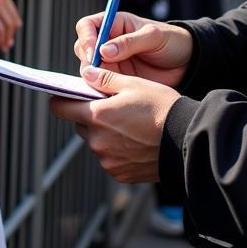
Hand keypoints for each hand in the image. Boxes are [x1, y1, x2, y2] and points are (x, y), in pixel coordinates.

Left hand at [50, 68, 179, 182]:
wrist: (186, 141)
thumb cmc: (161, 108)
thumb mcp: (134, 84)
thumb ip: (105, 79)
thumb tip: (85, 73)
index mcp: (97, 116)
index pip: (60, 108)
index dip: (61, 100)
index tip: (67, 96)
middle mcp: (97, 141)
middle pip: (80, 125)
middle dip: (91, 115)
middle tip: (113, 107)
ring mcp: (107, 160)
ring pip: (96, 142)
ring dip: (105, 134)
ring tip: (131, 125)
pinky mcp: (119, 174)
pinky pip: (110, 158)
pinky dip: (117, 150)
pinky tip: (136, 142)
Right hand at [74, 10, 191, 88]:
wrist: (187, 63)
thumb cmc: (172, 42)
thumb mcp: (154, 37)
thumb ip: (130, 42)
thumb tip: (104, 51)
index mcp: (115, 24)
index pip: (88, 26)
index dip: (86, 37)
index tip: (94, 52)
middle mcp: (108, 42)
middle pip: (83, 48)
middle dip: (86, 59)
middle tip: (96, 71)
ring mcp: (111, 62)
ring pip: (88, 68)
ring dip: (91, 76)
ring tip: (103, 85)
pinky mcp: (116, 79)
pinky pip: (99, 84)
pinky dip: (99, 89)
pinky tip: (107, 94)